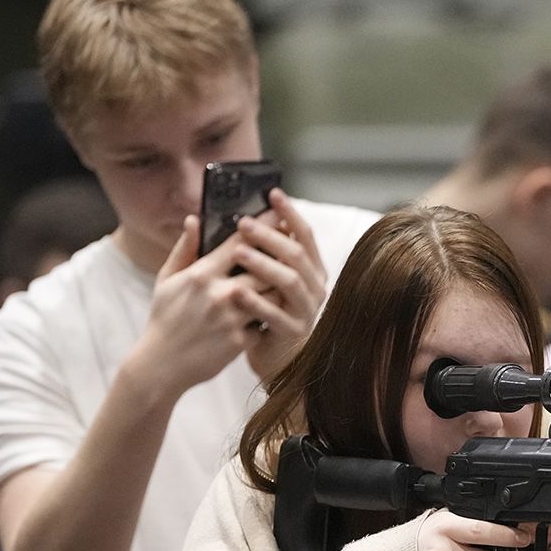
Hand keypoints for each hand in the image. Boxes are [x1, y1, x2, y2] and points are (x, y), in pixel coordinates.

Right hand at [130, 210, 287, 394]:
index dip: (263, 228)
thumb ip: (184, 249)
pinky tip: (270, 315)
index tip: (279, 217)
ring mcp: (231, 319)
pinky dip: (268, 318)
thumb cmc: (164, 318)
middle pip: (265, 268)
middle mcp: (219, 294)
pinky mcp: (239, 341)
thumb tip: (194, 219)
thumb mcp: (167, 280)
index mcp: (201, 274)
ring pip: (272, 295)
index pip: (240, 243)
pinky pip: (265, 323)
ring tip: (283, 282)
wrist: (160, 364)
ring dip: (278, 288)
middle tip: (290, 252)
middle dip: (279, 260)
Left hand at [232, 190, 330, 377]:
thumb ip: (257, 250)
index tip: (272, 193)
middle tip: (243, 222)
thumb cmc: (262, 311)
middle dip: (270, 236)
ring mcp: (306, 310)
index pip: (304, 234)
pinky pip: (276, 314)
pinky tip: (236, 291)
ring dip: (264, 264)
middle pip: (296, 254)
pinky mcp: (294, 332)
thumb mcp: (262, 278)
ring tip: (238, 251)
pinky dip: (256, 302)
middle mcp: (315, 286)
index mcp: (310, 269)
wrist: (273, 357)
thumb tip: (238, 217)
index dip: (289, 213)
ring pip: (289, 281)